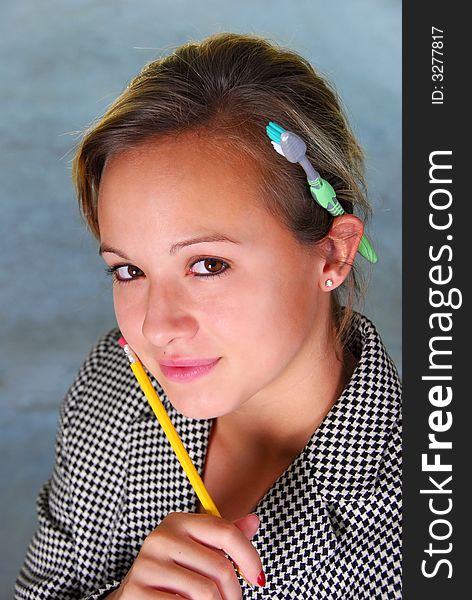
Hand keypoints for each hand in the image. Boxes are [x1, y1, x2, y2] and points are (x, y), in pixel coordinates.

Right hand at [106, 511, 263, 598]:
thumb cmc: (175, 574)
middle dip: (234, 593)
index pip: (225, 532)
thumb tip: (254, 520)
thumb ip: (224, 538)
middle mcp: (161, 537)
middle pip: (220, 567)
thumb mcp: (198, 550)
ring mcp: (148, 565)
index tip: (259, 578)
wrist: (134, 597)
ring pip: (206, 593)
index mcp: (179, 522)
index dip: (249, 557)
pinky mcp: (138, 591)